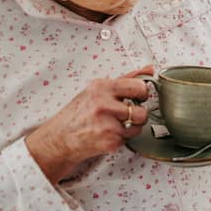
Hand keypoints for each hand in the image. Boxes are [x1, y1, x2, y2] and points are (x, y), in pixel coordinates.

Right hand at [26, 65, 153, 183]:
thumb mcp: (98, 90)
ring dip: (130, 127)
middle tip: (126, 113)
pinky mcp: (109, 140)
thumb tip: (149, 69)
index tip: (138, 97)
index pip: (139, 86)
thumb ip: (126, 79)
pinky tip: (108, 134)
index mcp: (101, 87)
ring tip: (115, 124)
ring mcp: (107, 124)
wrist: (60, 138)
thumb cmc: (79, 113)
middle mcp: (103, 104)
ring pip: (138, 126)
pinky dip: (121, 138)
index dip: (142, 93)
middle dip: (138, 114)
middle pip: (142, 110)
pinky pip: (128, 139)